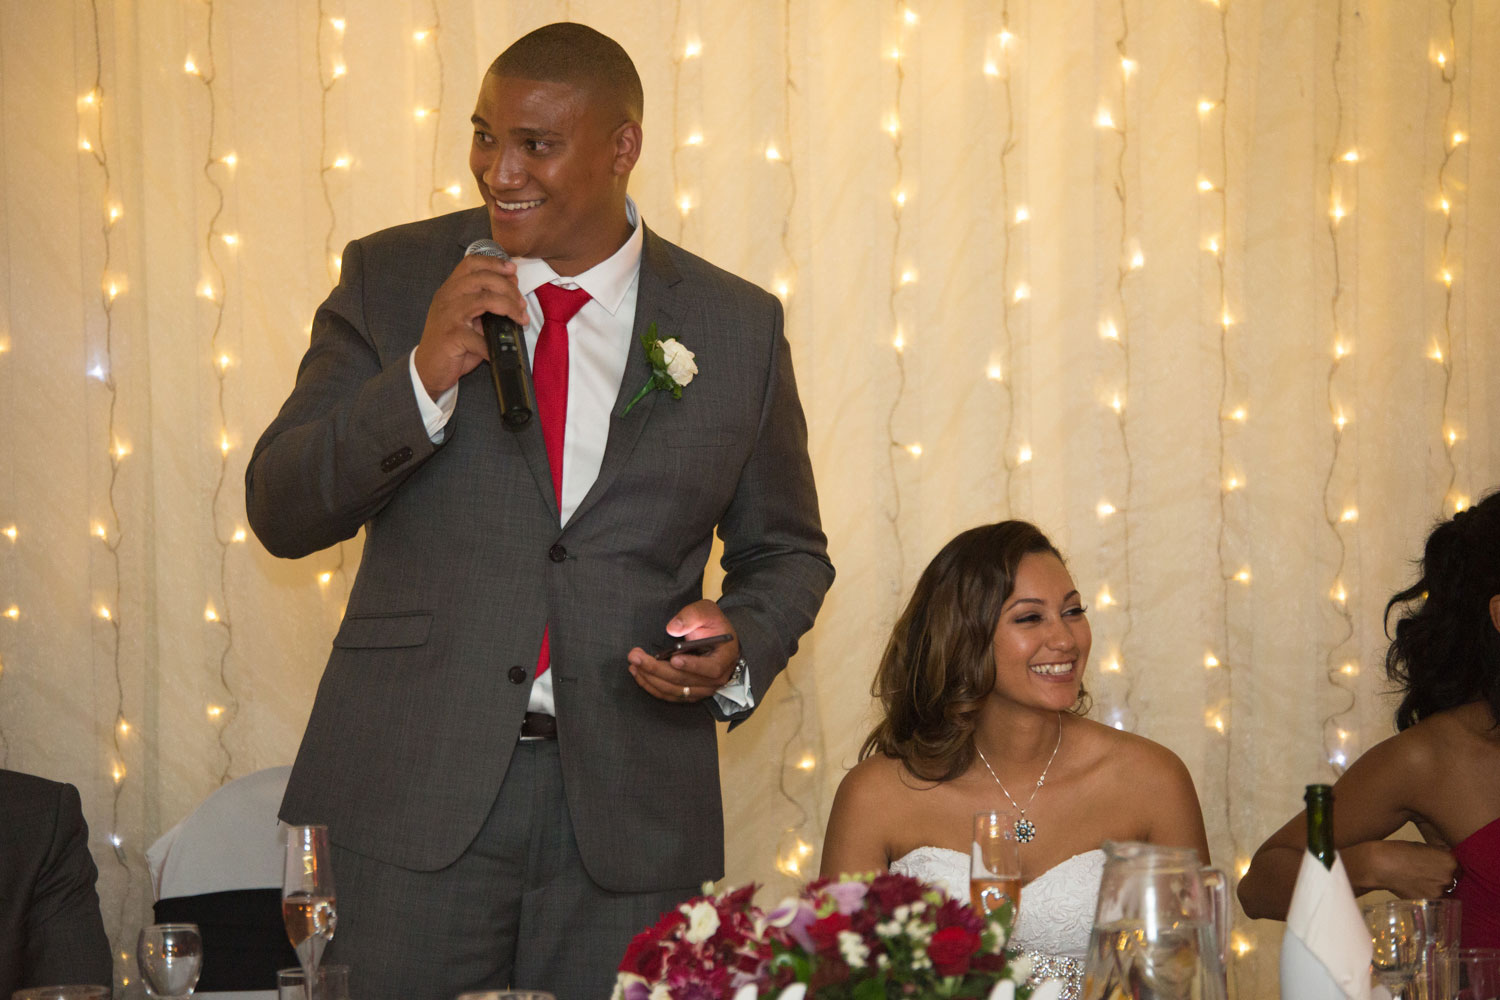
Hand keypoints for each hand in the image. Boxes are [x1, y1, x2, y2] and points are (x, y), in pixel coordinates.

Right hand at [411, 253, 528, 398]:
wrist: (429, 368)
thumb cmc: (452, 342)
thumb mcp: (469, 318)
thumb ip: (486, 303)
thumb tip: (513, 290)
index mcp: (451, 289)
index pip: (471, 263)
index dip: (494, 262)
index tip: (512, 270)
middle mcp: (447, 298)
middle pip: (482, 278)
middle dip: (508, 288)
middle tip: (521, 304)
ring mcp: (448, 316)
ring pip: (484, 300)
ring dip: (508, 307)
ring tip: (520, 319)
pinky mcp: (451, 337)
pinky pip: (478, 337)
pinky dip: (494, 345)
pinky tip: (500, 350)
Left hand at [627, 599, 740, 703]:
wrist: (716, 640)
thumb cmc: (713, 624)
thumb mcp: (707, 611)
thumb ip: (692, 616)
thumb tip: (672, 629)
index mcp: (724, 659)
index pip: (711, 669)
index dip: (692, 666)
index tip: (674, 659)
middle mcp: (715, 680)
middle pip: (684, 681)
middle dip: (657, 669)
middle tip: (636, 656)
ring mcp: (702, 689)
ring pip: (673, 690)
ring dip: (651, 678)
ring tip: (633, 663)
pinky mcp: (689, 693)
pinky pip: (669, 694)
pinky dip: (652, 686)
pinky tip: (638, 673)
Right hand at [1354, 839, 1459, 899]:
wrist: (1380, 864)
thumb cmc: (1398, 852)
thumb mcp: (1423, 847)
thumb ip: (1438, 856)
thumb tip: (1446, 865)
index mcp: (1450, 860)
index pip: (1458, 868)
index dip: (1448, 869)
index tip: (1438, 868)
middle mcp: (1449, 876)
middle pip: (1452, 881)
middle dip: (1441, 879)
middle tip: (1426, 875)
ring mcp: (1439, 890)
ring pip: (1442, 891)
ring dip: (1434, 888)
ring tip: (1417, 881)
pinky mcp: (1428, 901)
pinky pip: (1432, 899)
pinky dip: (1425, 895)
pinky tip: (1413, 887)